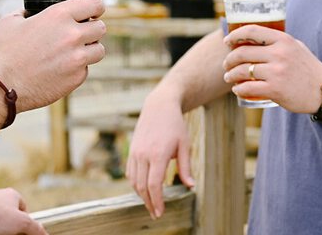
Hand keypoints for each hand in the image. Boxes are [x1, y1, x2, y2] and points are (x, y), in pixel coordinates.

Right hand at [0, 0, 106, 110]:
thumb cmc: (2, 52)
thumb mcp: (11, 21)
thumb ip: (28, 12)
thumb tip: (32, 12)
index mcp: (58, 15)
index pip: (94, 4)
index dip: (95, 7)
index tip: (93, 12)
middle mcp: (72, 35)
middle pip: (100, 28)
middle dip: (92, 30)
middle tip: (80, 35)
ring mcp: (77, 58)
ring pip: (99, 50)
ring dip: (89, 50)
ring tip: (73, 52)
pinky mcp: (76, 78)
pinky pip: (86, 69)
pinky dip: (78, 69)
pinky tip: (61, 69)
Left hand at [0, 188, 45, 234]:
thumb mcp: (22, 222)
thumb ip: (35, 228)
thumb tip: (44, 233)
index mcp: (12, 195)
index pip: (24, 210)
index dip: (25, 223)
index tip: (24, 232)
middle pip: (10, 217)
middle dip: (12, 228)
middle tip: (12, 234)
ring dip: (0, 230)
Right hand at [126, 92, 194, 219]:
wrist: (159, 106)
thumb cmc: (175, 125)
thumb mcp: (184, 145)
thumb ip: (186, 167)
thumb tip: (191, 186)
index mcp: (158, 154)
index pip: (154, 185)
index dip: (157, 201)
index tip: (160, 212)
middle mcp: (143, 154)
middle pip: (142, 186)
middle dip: (149, 203)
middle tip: (156, 214)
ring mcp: (135, 152)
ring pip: (134, 181)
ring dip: (141, 195)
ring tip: (151, 204)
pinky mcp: (132, 150)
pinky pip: (130, 173)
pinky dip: (136, 183)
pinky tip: (144, 188)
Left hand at [223, 24, 321, 113]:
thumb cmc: (308, 69)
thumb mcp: (296, 47)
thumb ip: (278, 42)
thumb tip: (254, 37)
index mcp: (283, 40)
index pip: (252, 31)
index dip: (235, 35)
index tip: (227, 41)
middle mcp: (279, 54)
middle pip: (243, 52)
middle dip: (230, 59)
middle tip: (227, 64)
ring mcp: (277, 72)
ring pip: (243, 71)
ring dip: (231, 75)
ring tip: (229, 77)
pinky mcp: (275, 89)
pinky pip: (248, 87)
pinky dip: (239, 89)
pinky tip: (237, 90)